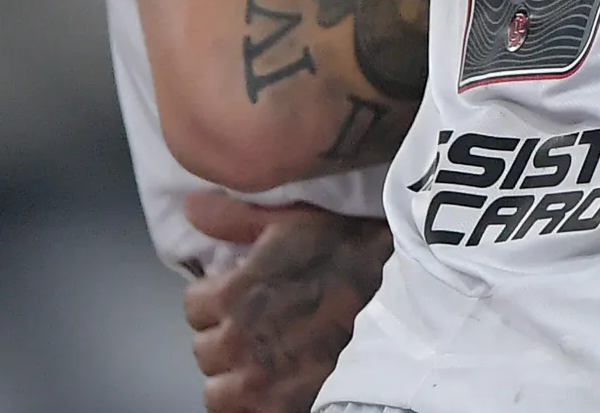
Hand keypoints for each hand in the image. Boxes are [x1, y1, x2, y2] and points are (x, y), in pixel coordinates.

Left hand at [181, 192, 391, 412]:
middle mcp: (236, 342)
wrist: (409, 300)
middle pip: (205, 350)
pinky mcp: (279, 410)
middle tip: (265, 327)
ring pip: (219, 391)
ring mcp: (256, 383)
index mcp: (233, 295)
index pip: (194, 306)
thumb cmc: (356, 255)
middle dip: (230, 338)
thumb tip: (190, 206)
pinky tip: (285, 381)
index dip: (221, 298)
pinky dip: (260, 402)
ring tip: (273, 360)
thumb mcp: (299, 221)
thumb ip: (238, 219)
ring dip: (239, 377)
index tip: (247, 296)